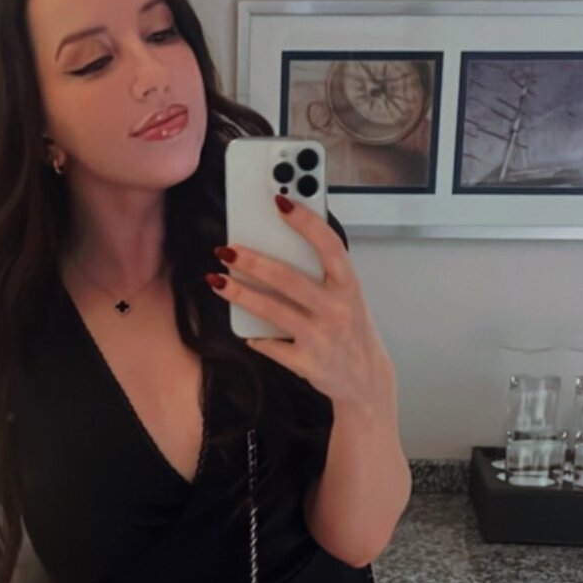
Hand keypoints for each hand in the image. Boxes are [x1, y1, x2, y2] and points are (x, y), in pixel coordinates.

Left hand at [207, 194, 397, 421]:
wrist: (365, 379)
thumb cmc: (351, 330)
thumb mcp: (348, 297)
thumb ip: (322, 275)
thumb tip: (278, 247)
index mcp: (349, 286)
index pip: (329, 246)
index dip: (305, 222)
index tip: (280, 202)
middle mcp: (336, 309)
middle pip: (288, 278)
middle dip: (252, 261)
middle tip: (226, 249)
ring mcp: (321, 337)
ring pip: (272, 310)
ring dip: (239, 293)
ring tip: (217, 280)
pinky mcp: (306, 363)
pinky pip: (270, 345)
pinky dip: (255, 337)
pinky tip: (246, 331)